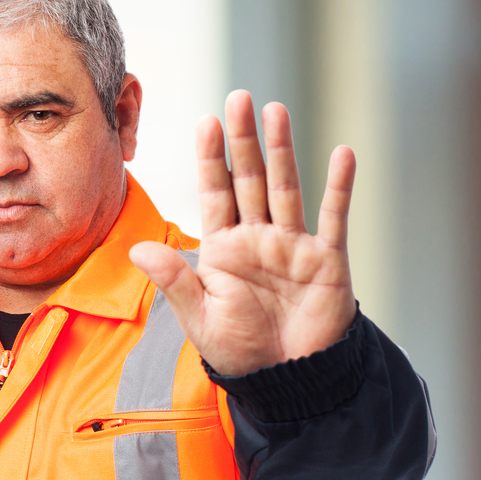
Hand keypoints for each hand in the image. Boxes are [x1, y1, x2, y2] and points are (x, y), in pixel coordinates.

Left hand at [129, 92, 356, 375]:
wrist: (288, 382)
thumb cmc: (241, 351)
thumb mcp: (200, 317)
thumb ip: (174, 281)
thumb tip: (138, 249)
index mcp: (223, 248)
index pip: (215, 193)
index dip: (210, 158)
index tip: (205, 122)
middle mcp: (257, 238)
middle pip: (249, 179)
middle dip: (243, 140)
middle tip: (238, 98)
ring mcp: (293, 245)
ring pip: (286, 188)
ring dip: (282, 150)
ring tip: (275, 111)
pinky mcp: (326, 260)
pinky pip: (334, 218)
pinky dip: (339, 188)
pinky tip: (342, 154)